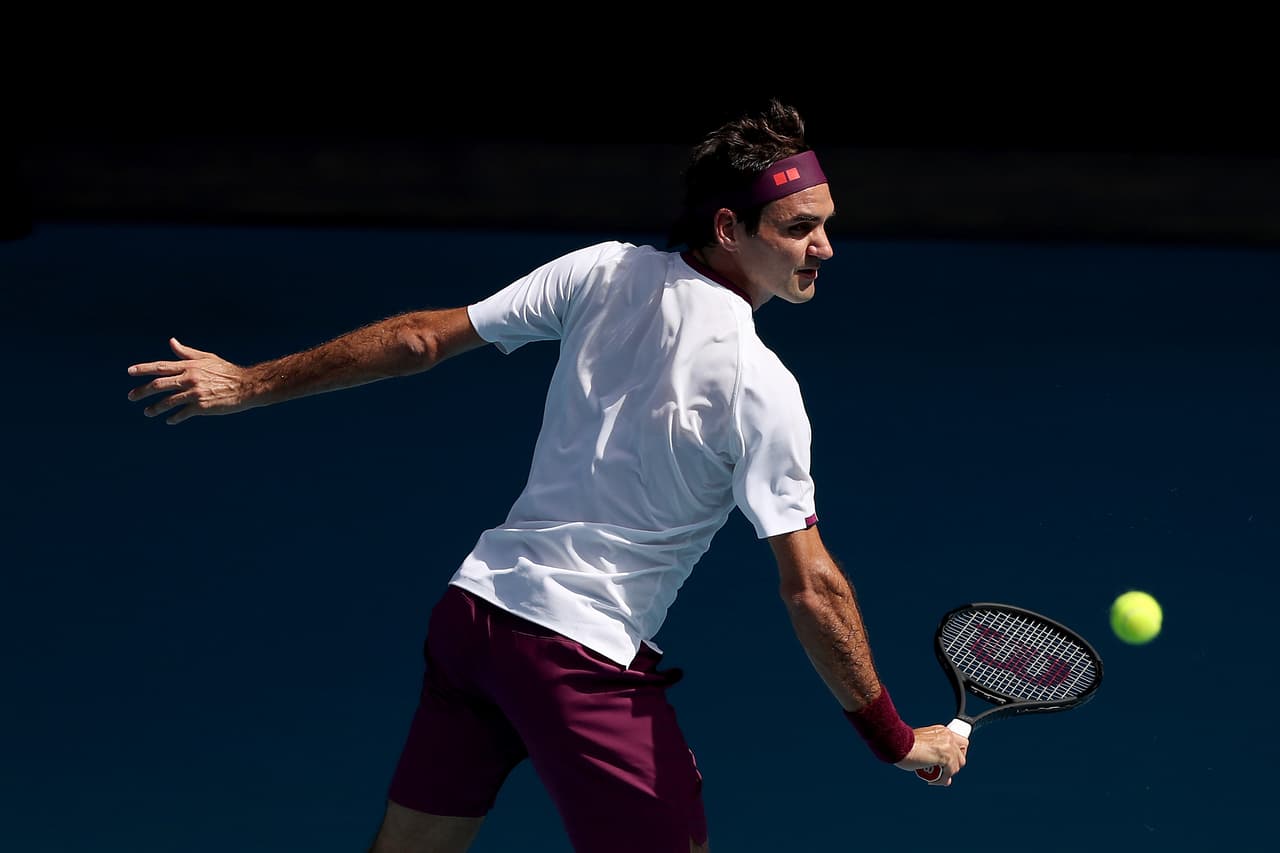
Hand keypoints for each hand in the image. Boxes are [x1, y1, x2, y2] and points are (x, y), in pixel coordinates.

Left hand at [127, 337, 252, 424]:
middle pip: (158, 385)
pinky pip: (181, 414)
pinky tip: (169, 421)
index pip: (160, 367)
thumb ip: (186, 353)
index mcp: (189, 366)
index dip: (143, 369)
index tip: (130, 372)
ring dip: (154, 408)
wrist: (246, 386)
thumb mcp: (207, 358)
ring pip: (167, 401)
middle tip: (131, 396)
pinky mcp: (201, 407)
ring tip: (147, 412)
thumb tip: (171, 342)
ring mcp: (194, 393)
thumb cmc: (226, 371)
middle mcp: (189, 379)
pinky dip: (174, 418)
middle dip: (142, 391)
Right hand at [893, 723, 968, 786]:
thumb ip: (933, 753)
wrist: (897, 743)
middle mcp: (947, 736)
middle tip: (942, 770)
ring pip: (958, 765)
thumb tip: (942, 773)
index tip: (946, 761)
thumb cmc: (903, 744)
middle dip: (954, 764)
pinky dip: (942, 779)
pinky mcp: (947, 757)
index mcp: (942, 731)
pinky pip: (950, 773)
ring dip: (948, 773)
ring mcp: (948, 746)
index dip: (955, 754)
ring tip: (934, 776)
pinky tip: (932, 780)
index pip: (959, 743)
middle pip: (962, 755)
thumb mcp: (922, 743)